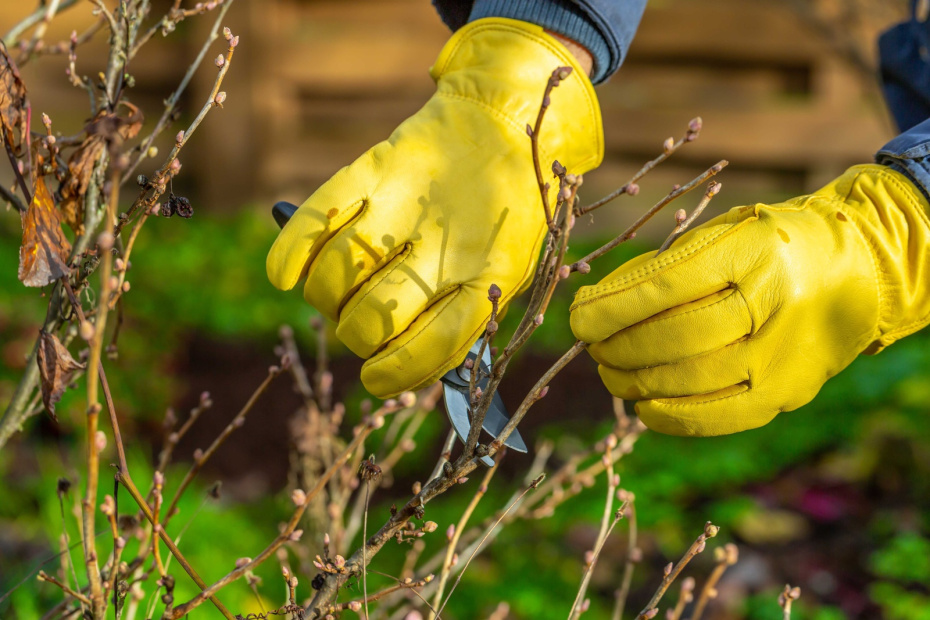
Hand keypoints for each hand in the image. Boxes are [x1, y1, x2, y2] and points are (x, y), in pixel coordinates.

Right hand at [267, 18, 602, 396]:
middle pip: (372, 319)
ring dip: (326, 302)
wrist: (508, 121)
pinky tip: (286, 277)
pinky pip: (313, 219)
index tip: (375, 379)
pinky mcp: (372, 167)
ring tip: (340, 295)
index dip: (394, 375)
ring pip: (335, 277)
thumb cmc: (505, 212)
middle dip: (358, 338)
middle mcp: (446, 242)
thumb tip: (404, 365)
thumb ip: (463, 318)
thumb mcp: (506, 269)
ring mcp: (405, 202)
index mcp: (490, 275)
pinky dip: (288, 257)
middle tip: (364, 326)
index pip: (429, 346)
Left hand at [570, 165, 929, 435]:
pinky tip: (642, 406)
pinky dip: (672, 416)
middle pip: (676, 337)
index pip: (666, 285)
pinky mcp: (789, 392)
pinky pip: (720, 415)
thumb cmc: (768, 248)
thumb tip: (597, 309)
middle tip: (591, 347)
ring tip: (608, 372)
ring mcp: (785, 352)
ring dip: (635, 381)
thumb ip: (665, 267)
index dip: (612, 308)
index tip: (577, 318)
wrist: (859, 270)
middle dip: (618, 347)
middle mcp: (774, 301)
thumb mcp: (722, 233)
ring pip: (692, 379)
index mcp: (752, 249)